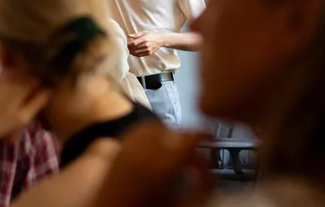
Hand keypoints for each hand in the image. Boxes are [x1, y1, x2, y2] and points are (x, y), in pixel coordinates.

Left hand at [0, 73, 49, 147]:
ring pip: (15, 85)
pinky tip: (5, 116)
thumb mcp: (23, 117)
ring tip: (17, 116)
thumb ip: (38, 102)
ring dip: (20, 97)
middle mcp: (11, 81)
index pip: (38, 77)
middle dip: (32, 90)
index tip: (45, 95)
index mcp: (21, 86)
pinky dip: (9, 100)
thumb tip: (49, 90)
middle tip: (31, 108)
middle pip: (27, 79)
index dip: (44, 84)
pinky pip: (5, 90)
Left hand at [89, 123, 211, 206]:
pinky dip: (149, 136)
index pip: (191, 135)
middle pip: (172, 128)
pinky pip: (136, 133)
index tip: (211, 140)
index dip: (205, 135)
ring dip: (167, 134)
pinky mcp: (114, 152)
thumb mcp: (185, 204)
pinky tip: (154, 153)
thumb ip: (203, 184)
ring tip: (174, 152)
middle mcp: (142, 150)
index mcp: (162, 163)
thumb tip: (208, 168)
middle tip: (193, 151)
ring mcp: (125, 148)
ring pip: (153, 126)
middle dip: (185, 137)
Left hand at [128, 31, 165, 57]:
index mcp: (144, 39)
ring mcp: (148, 50)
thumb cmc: (152, 35)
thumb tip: (128, 35)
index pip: (133, 43)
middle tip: (126, 48)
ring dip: (131, 52)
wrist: (161, 39)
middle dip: (129, 49)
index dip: (128, 44)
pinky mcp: (149, 53)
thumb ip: (136, 35)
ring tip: (129, 51)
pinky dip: (135, 55)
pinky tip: (133, 53)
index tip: (125, 44)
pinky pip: (140, 55)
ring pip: (136, 53)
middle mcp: (146, 45)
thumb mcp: (144, 32)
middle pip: (134, 49)